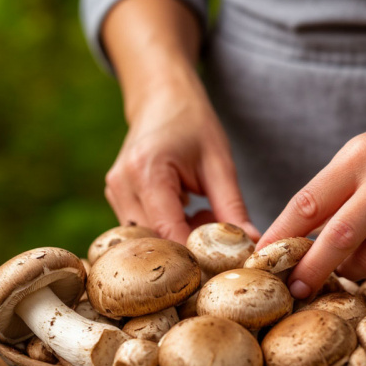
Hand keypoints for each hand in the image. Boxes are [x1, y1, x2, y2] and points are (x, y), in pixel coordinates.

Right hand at [104, 80, 258, 243]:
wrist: (161, 97)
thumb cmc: (193, 123)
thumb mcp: (219, 163)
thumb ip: (232, 208)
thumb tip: (250, 246)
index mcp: (147, 173)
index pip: (168, 233)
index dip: (195, 257)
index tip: (223, 268)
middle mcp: (122, 185)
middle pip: (154, 242)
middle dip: (188, 250)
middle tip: (220, 236)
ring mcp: (115, 192)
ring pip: (147, 240)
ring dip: (178, 239)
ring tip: (204, 214)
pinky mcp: (117, 197)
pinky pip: (142, 229)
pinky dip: (168, 230)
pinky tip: (189, 211)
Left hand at [258, 101, 365, 297]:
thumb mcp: (354, 156)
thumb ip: (326, 196)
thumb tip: (288, 246)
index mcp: (359, 157)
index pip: (308, 204)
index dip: (281, 236)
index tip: (262, 259)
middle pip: (339, 239)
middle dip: (311, 270)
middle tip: (295, 288)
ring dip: (350, 269)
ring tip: (346, 259)